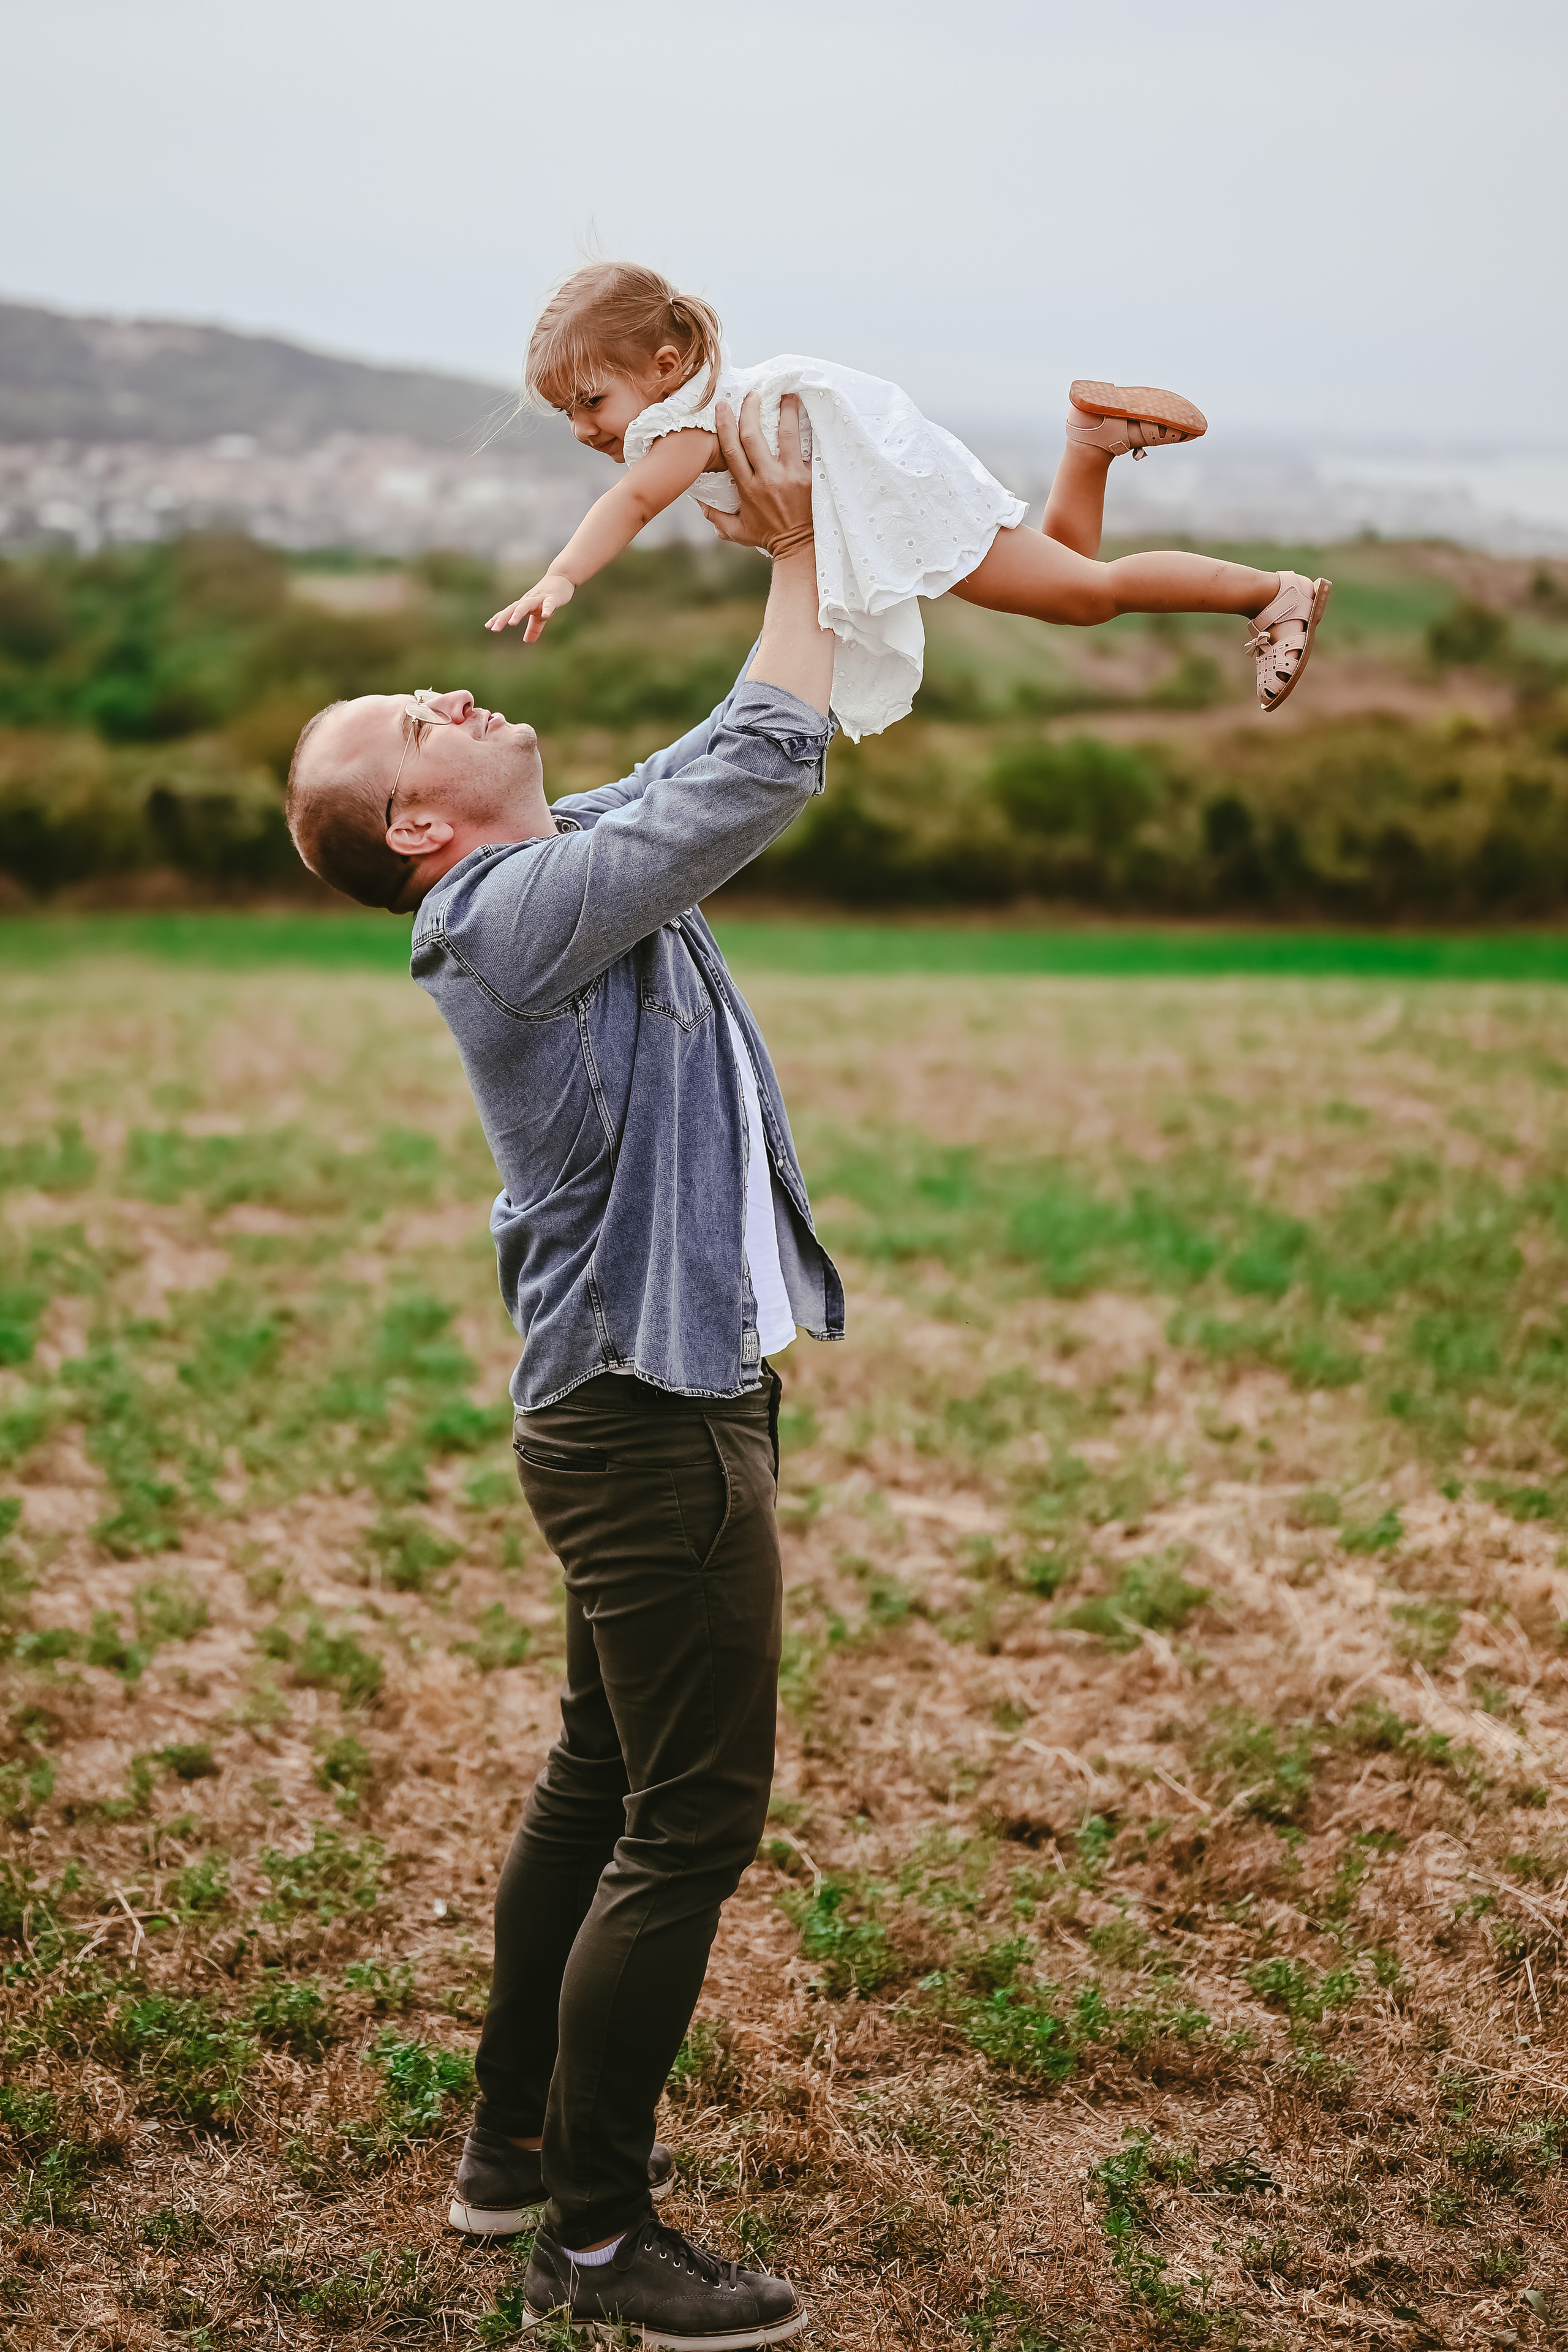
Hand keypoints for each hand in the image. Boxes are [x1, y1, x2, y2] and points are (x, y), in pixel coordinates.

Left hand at [486, 572, 574, 642]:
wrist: (561, 577)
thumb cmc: (548, 597)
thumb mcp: (540, 615)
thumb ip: (534, 628)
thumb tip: (527, 641)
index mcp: (524, 605)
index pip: (509, 612)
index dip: (499, 618)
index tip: (488, 626)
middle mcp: (529, 600)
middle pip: (513, 609)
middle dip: (503, 618)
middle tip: (494, 629)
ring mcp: (540, 598)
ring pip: (527, 605)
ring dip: (518, 613)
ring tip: (512, 623)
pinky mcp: (553, 597)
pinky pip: (549, 603)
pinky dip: (547, 608)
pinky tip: (546, 615)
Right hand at [697, 393, 811, 551]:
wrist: (800, 548)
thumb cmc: (769, 537)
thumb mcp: (737, 531)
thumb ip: (717, 517)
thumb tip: (699, 503)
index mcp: (747, 488)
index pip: (732, 450)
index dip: (725, 425)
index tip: (722, 406)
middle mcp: (767, 479)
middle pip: (754, 436)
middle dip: (751, 411)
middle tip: (754, 394)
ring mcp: (790, 476)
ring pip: (786, 435)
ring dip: (786, 411)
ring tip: (788, 394)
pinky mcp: (810, 477)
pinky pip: (809, 448)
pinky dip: (810, 429)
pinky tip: (810, 413)